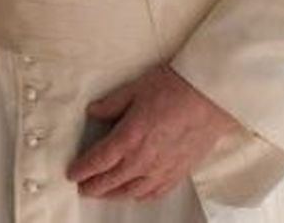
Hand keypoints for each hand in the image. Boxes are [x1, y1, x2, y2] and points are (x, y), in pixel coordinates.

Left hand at [65, 66, 239, 201]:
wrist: (211, 97)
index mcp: (128, 137)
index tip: (72, 174)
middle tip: (82, 188)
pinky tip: (136, 194)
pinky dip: (141, 195)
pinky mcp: (179, 171)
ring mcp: (162, 168)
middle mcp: (143, 159)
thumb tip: (93, 112)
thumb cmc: (175, 89)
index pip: (98, 161)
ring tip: (104, 193)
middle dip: (94, 186)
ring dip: (114, 194)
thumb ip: (111, 104)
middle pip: (112, 180)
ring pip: (132, 190)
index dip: (82, 170)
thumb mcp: (135, 89)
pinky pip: (156, 192)